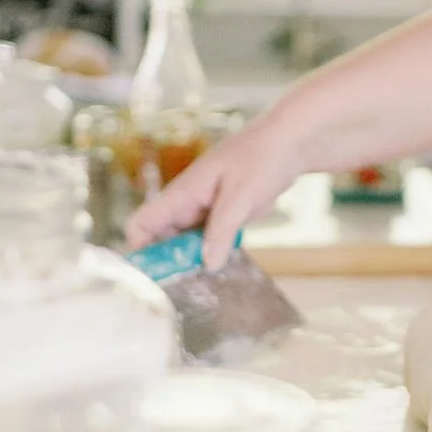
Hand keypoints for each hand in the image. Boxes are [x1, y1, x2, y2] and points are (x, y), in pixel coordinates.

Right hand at [125, 110, 307, 268]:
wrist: (290, 142)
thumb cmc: (262, 158)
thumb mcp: (241, 196)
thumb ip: (222, 230)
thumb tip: (207, 264)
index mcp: (182, 193)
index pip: (141, 223)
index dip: (140, 250)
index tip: (155, 277)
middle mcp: (188, 203)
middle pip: (161, 240)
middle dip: (169, 264)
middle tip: (188, 290)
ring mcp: (205, 209)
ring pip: (185, 242)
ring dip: (192, 262)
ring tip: (207, 286)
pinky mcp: (223, 214)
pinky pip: (208, 239)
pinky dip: (212, 254)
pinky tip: (227, 270)